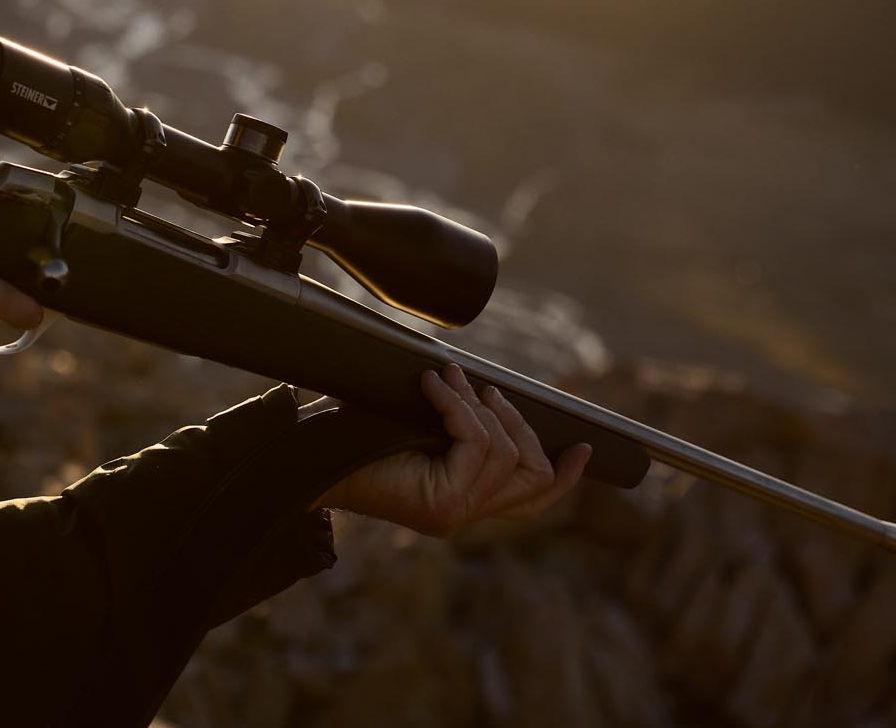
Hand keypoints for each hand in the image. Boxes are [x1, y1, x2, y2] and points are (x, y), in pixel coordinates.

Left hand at [311, 363, 590, 536]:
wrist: (311, 457)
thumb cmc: (352, 435)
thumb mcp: (418, 424)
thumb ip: (457, 424)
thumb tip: (486, 389)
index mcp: (463, 500)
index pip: (530, 501)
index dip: (564, 477)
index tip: (584, 448)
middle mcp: (464, 515)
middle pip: (532, 477)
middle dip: (519, 424)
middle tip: (487, 392)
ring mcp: (455, 515)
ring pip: (505, 454)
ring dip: (479, 407)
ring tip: (447, 381)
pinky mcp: (443, 506)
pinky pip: (476, 445)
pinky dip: (458, 408)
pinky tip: (433, 387)